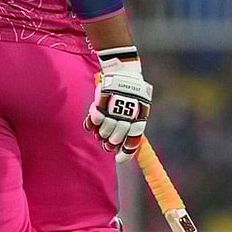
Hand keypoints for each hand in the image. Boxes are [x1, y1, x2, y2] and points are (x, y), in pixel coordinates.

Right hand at [84, 47, 152, 163]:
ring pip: (104, 130)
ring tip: (102, 128)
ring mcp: (114, 107)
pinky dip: (92, 123)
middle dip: (111, 142)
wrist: (124, 73)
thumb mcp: (138, 109)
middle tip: (108, 141)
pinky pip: (94, 120)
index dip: (126, 153)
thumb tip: (120, 150)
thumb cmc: (132, 95)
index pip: (133, 140)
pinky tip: (93, 122)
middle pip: (116, 137)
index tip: (118, 159)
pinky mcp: (102, 100)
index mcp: (139, 116)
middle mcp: (127, 113)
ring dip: (102, 132)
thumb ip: (131, 128)